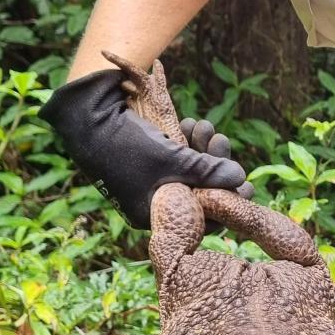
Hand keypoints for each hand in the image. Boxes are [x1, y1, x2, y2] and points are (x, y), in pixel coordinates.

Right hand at [39, 69, 251, 227]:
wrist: (86, 117)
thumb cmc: (128, 145)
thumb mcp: (173, 160)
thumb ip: (208, 172)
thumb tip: (240, 179)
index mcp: (154, 215)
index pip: (200, 218)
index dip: (226, 200)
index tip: (248, 185)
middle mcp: (153, 202)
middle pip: (198, 191)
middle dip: (215, 165)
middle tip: (223, 141)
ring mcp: (150, 181)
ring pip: (189, 171)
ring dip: (202, 148)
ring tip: (205, 126)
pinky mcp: (149, 161)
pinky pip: (177, 159)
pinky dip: (187, 143)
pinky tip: (192, 124)